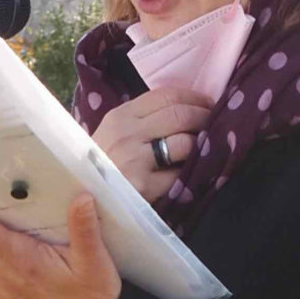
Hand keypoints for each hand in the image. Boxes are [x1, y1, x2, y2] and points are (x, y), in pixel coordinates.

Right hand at [92, 88, 214, 203]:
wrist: (83, 203)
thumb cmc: (101, 170)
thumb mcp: (112, 136)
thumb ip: (141, 122)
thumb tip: (185, 109)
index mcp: (120, 117)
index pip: (166, 95)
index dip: (194, 98)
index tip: (208, 104)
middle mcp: (127, 134)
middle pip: (180, 114)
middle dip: (205, 118)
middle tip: (216, 125)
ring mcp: (134, 160)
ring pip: (184, 142)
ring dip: (201, 145)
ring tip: (205, 149)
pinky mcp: (143, 187)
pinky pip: (179, 174)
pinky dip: (190, 173)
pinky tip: (190, 175)